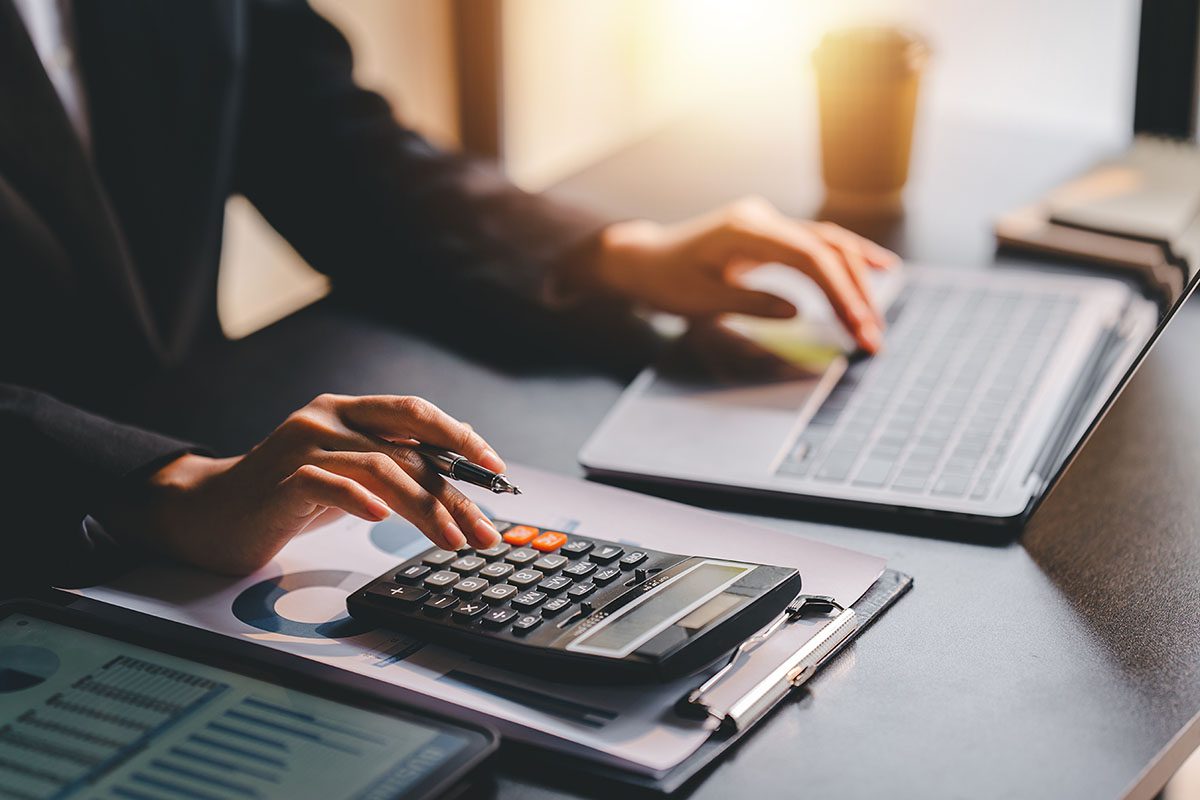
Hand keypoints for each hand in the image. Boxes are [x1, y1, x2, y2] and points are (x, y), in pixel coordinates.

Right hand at [102, 394, 504, 574]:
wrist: (210, 513)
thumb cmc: (287, 496)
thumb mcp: (348, 472)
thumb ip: (393, 462)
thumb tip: (458, 469)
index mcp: (348, 410)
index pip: (415, 413)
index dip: (460, 437)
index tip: (497, 471)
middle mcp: (326, 418)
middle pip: (407, 450)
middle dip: (455, 494)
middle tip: (484, 531)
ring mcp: (302, 445)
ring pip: (380, 469)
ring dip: (424, 508)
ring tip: (451, 541)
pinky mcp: (281, 480)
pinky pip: (329, 484)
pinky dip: (360, 501)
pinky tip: (382, 521)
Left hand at [591, 197, 897, 352]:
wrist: (645, 260)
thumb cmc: (666, 281)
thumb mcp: (701, 301)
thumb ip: (751, 303)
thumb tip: (800, 313)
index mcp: (744, 229)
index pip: (808, 257)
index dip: (839, 292)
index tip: (856, 326)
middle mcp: (762, 218)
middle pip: (827, 250)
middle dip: (855, 295)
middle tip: (873, 337)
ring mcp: (769, 223)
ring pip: (828, 245)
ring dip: (857, 282)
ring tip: (878, 320)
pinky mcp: (772, 234)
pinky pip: (818, 245)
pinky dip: (848, 260)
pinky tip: (880, 269)